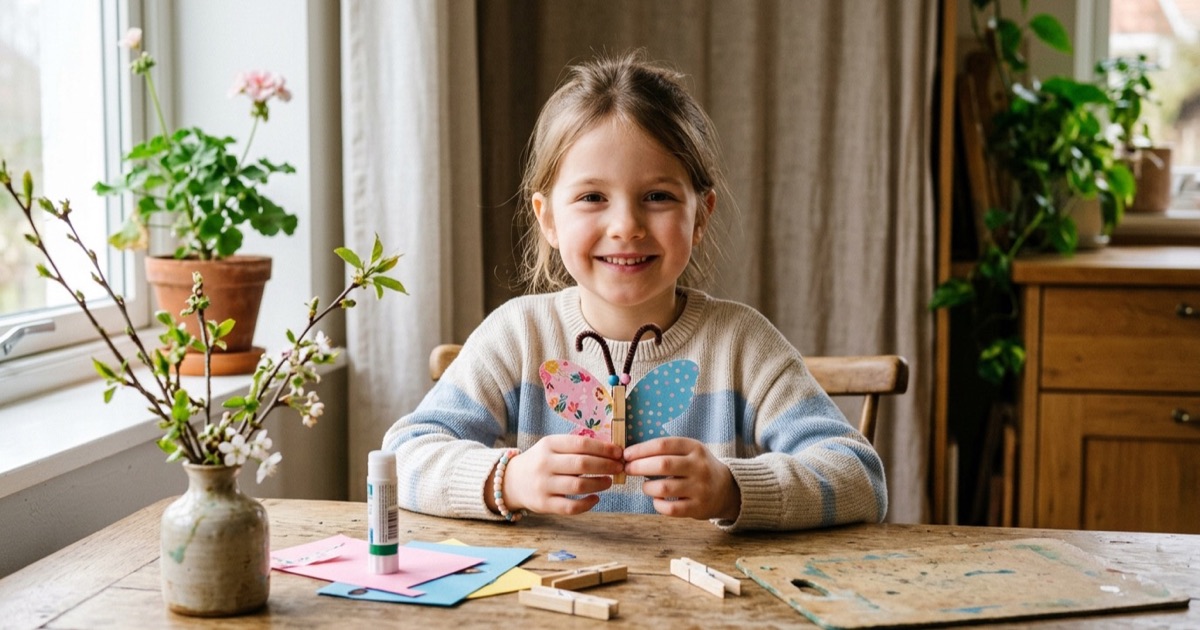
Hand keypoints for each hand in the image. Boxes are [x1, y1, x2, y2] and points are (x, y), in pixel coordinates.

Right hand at [497, 435, 623, 514]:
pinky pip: (570, 507)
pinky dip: (587, 504)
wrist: (512, 481)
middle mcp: (544, 464)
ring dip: (599, 483)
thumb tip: (611, 451)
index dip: (604, 449)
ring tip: (609, 481)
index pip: (581, 444)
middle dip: (606, 466)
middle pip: (582, 464)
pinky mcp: (544, 504)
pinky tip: (596, 498)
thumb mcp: (552, 447)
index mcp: (549, 445)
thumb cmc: (541, 461)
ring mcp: (543, 485)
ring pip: (578, 486)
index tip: (619, 452)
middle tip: (620, 467)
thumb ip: (575, 447)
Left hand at [623, 437, 740, 520]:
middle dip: (638, 467)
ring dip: (647, 487)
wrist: (726, 489)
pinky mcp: (698, 508)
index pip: (663, 445)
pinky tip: (657, 500)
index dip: (641, 450)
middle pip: (663, 465)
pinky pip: (670, 509)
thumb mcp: (689, 451)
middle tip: (627, 469)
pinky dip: (658, 504)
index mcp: (694, 448)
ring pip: (664, 488)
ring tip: (646, 486)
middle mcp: (699, 467)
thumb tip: (631, 455)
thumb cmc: (698, 467)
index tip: (626, 454)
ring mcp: (700, 488)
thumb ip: (666, 451)